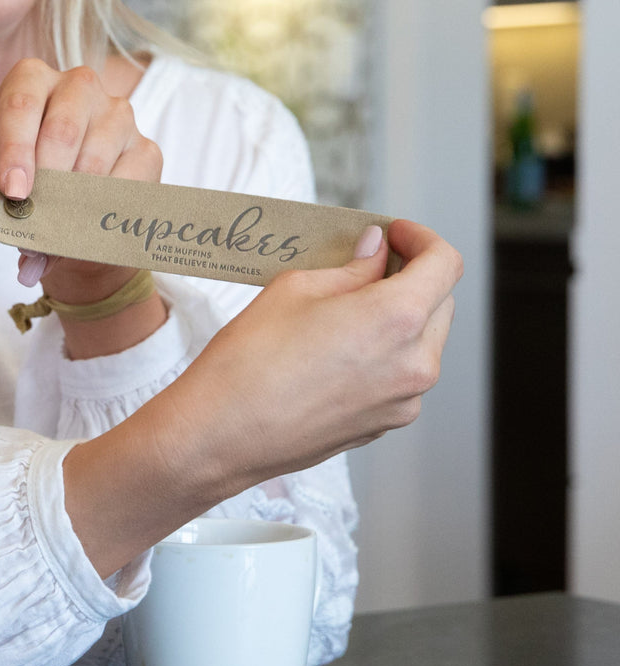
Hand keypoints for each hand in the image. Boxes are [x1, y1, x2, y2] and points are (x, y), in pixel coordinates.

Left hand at [0, 58, 166, 354]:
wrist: (67, 235)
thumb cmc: (23, 201)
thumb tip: (20, 233)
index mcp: (31, 84)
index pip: (23, 95)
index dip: (18, 140)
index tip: (14, 191)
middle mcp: (80, 88)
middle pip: (69, 117)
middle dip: (49, 172)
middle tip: (32, 217)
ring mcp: (121, 116)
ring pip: (106, 150)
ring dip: (77, 200)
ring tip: (51, 237)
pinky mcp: (150, 152)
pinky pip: (134, 182)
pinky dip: (108, 214)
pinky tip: (86, 233)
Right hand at [62, 219, 463, 575]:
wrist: (222, 432)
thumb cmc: (250, 358)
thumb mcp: (295, 288)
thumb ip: (350, 268)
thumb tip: (376, 252)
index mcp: (397, 319)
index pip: (444, 264)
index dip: (421, 238)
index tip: (395, 233)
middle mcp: (415, 364)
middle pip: (441, 302)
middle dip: (413, 276)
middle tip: (368, 262)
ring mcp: (404, 401)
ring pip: (424, 342)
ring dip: (401, 316)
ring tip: (348, 308)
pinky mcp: (385, 424)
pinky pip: (402, 376)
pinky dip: (386, 352)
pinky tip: (339, 347)